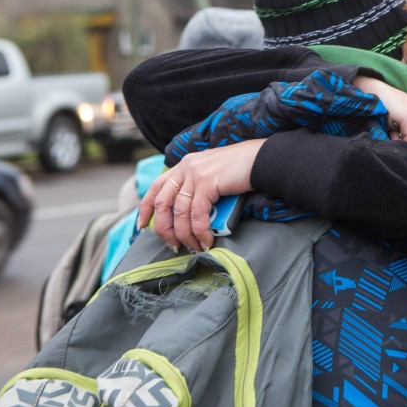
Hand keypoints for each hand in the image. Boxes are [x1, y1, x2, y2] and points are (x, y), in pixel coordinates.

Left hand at [137, 139, 264, 252]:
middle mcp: (186, 167)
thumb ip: (199, 184)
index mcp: (185, 164)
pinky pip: (197, 216)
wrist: (263, 158)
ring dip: (185, 236)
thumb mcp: (213, 172)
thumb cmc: (243, 168)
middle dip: (164, 230)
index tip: (143, 226)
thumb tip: (189, 212)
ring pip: (179, 214)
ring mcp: (196, 174)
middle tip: (173, 246)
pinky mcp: (208, 183)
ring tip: (194, 247)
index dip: (146, 208)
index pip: (156, 186)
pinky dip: (200, 232)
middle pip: (163, 204)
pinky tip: (206, 241)